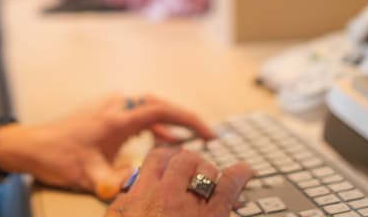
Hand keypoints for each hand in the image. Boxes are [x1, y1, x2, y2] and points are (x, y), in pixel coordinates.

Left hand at [0, 93, 215, 198]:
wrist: (29, 145)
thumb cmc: (56, 158)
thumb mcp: (88, 176)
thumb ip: (116, 183)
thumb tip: (140, 190)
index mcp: (116, 119)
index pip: (161, 111)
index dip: (189, 120)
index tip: (209, 133)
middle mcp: (114, 106)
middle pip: (159, 104)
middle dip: (184, 119)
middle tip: (205, 136)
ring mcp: (108, 106)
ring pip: (147, 107)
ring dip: (167, 122)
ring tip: (185, 143)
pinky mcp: (102, 111)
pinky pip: (135, 112)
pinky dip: (151, 124)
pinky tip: (158, 142)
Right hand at [106, 145, 251, 216]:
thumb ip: (122, 204)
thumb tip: (130, 187)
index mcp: (142, 195)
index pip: (158, 158)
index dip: (167, 158)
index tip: (172, 163)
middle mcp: (167, 193)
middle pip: (184, 160)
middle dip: (190, 162)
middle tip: (194, 170)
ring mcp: (192, 204)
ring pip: (207, 169)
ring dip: (210, 171)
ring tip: (212, 178)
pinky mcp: (214, 215)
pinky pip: (230, 184)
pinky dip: (240, 175)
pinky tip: (245, 172)